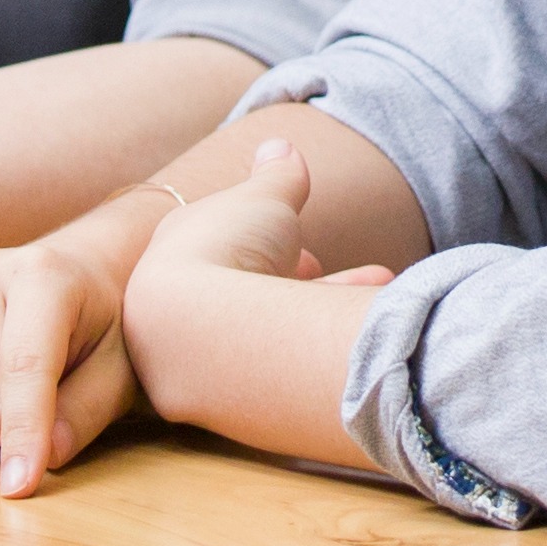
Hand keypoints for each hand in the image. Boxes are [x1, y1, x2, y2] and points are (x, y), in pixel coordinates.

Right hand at [0, 232, 140, 496]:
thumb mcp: (118, 366)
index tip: (21, 487)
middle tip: (43, 409)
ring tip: (6, 398)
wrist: (58, 284)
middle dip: (14, 436)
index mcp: (38, 273)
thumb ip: (87, 409)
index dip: (25, 432)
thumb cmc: (93, 330)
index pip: (23, 365)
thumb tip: (46, 455)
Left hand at [114, 143, 389, 450]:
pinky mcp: (214, 401)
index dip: (271, 248)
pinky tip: (350, 349)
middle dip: (297, 287)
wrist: (203, 334)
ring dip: (316, 316)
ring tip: (372, 305)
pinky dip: (308, 351)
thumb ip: (278, 174)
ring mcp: (190, 357)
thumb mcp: (267, 197)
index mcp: (175, 254)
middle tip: (335, 285)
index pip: (225, 249)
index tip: (306, 256)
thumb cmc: (227, 252)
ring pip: (258, 333)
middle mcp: (174, 308)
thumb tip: (279, 144)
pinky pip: (266, 369)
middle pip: (244, 295)